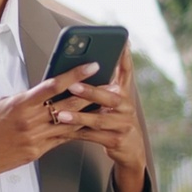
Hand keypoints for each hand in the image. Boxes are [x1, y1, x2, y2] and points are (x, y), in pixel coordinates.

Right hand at [0, 61, 100, 191]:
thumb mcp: (1, 105)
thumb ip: (23, 99)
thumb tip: (38, 92)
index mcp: (20, 103)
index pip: (53, 84)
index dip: (75, 74)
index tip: (92, 65)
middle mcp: (30, 120)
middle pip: (69, 104)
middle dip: (92, 94)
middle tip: (110, 85)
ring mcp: (35, 137)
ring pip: (70, 123)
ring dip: (90, 114)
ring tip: (106, 106)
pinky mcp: (37, 152)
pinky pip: (61, 139)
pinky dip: (75, 131)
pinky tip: (88, 126)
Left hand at [51, 44, 149, 191]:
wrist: (131, 149)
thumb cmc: (113, 120)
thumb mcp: (112, 103)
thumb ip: (100, 89)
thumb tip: (75, 71)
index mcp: (124, 94)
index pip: (126, 72)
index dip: (125, 58)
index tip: (123, 42)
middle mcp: (126, 107)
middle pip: (109, 97)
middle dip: (90, 91)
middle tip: (73, 86)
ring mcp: (123, 125)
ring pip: (99, 119)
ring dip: (78, 116)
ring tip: (61, 113)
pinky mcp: (116, 140)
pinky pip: (92, 136)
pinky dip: (75, 133)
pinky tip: (62, 129)